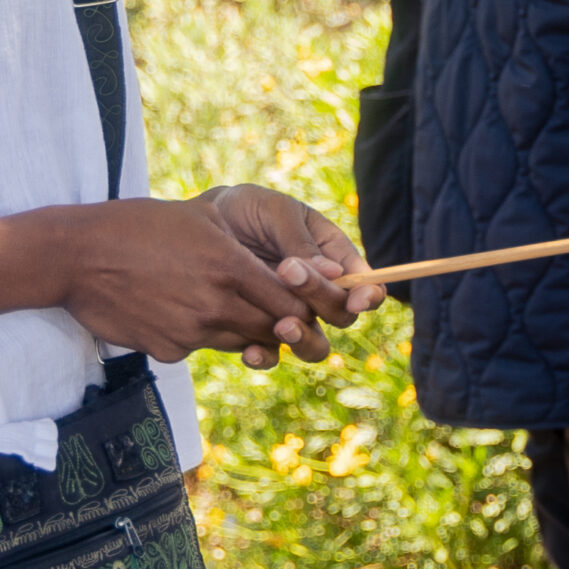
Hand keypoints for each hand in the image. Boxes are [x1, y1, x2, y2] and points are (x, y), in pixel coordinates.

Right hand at [55, 190, 368, 369]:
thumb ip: (244, 245)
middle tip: (277, 312)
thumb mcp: (203, 218)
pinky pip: (198, 348)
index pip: (292, 304)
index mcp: (232, 269)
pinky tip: (179, 310)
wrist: (79, 256)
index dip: (303, 306)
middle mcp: (217, 306)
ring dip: (240, 329)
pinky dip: (199, 335)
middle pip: (271, 330)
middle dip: (279, 323)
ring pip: (238, 342)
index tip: (303, 302)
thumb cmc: (142, 226)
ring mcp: (190, 333)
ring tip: (223, 304)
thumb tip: (280, 264)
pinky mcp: (166, 351)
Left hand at [205, 184, 384, 357]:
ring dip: (303, 340)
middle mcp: (316, 291)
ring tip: (281, 325)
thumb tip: (335, 274)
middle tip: (287, 271)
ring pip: (314, 344)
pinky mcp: (258, 331)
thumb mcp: (276, 212)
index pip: (364, 282)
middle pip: (341, 313)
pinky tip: (250, 351)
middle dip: (321, 298)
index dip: (368, 295)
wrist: (200, 225)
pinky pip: (272, 355)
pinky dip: (265, 357)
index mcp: (332, 256)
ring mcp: (289, 313)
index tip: (357, 299)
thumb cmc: (247, 211)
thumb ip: (301, 241)